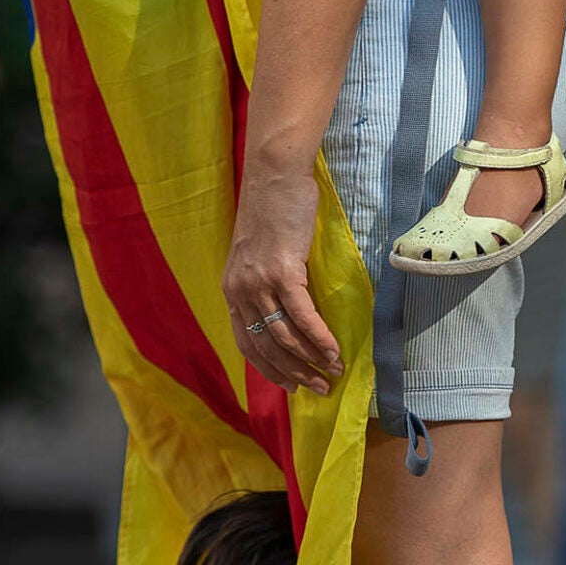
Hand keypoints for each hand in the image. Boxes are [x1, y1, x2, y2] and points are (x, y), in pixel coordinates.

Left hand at [223, 161, 340, 394]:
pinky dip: (318, 338)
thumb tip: (289, 310)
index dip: (271, 370)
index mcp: (232, 290)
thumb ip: (265, 283)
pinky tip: (333, 351)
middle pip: (266, 347)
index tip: (292, 386)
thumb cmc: (272, 210)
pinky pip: (301, 316)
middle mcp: (240, 292)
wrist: (273, 175)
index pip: (247, 344)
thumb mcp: (257, 254)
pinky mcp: (282, 271)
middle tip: (318, 388)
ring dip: (311, 360)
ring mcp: (259, 283)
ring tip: (332, 372)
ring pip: (284, 336)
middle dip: (294, 373)